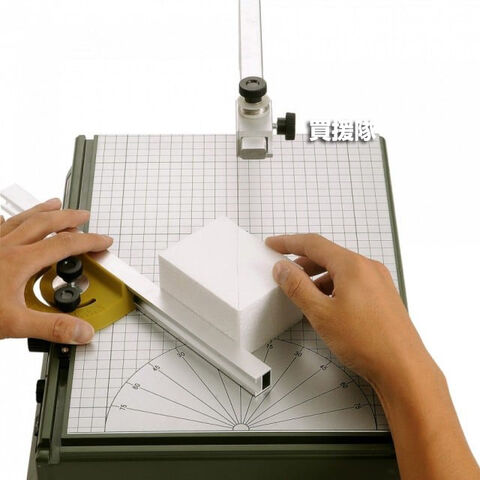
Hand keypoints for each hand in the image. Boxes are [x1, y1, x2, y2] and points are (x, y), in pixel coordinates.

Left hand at [0, 199, 112, 343]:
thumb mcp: (12, 325)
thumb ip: (52, 327)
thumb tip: (81, 331)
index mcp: (18, 261)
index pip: (64, 244)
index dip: (89, 241)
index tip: (103, 241)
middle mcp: (4, 247)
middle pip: (44, 222)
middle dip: (69, 217)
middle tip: (84, 216)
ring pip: (20, 218)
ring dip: (41, 210)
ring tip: (54, 204)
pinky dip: (6, 219)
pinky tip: (5, 218)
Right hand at [266, 233, 431, 389]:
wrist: (403, 369)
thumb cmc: (369, 343)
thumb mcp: (321, 313)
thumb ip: (297, 287)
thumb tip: (283, 269)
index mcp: (353, 265)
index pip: (313, 243)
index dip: (288, 242)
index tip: (273, 244)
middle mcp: (368, 268)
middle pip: (327, 255)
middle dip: (301, 262)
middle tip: (283, 271)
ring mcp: (378, 281)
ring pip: (340, 270)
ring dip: (317, 276)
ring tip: (301, 292)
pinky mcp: (382, 296)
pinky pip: (352, 281)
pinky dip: (333, 286)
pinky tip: (324, 303)